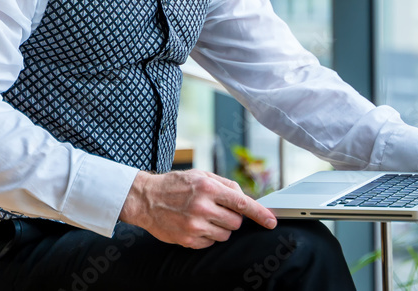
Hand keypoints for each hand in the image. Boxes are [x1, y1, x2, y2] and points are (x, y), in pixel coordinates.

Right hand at [118, 169, 276, 248]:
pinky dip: (209, 236)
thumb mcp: (201, 174)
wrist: (146, 199)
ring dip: (221, 227)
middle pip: (236, 221)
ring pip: (226, 234)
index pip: (242, 203)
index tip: (271, 221)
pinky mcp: (188, 240)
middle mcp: (202, 207)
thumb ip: (225, 185)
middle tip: (220, 210)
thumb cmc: (176, 185)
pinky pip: (211, 243)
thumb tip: (245, 198)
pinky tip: (196, 224)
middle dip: (233, 217)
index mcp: (208, 187)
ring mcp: (194, 225)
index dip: (260, 214)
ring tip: (205, 216)